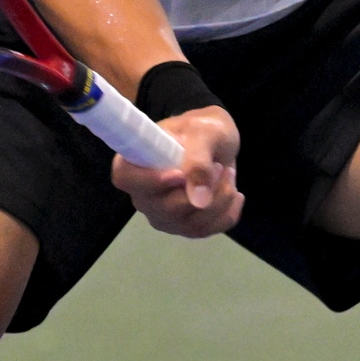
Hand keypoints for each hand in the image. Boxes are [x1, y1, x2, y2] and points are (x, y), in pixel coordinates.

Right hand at [112, 105, 243, 237]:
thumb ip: (198, 160)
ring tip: (228, 173)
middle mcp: (143, 194)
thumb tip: (198, 200)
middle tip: (219, 166)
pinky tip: (234, 193)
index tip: (179, 174)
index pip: (125, 178)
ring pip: (191, 224)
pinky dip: (228, 212)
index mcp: (135, 162)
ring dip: (220, 199)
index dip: (148, 181)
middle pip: (166, 209)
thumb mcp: (205, 133)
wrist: (217, 143)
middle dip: (203, 190)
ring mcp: (162, 214)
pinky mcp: (184, 226)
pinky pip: (208, 230)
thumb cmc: (202, 130)